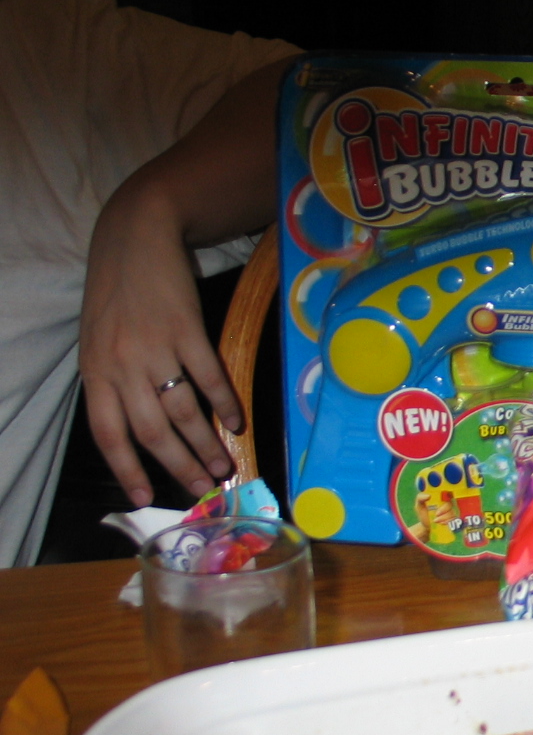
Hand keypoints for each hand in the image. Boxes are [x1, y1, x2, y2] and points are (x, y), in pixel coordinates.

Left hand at [79, 178, 242, 505]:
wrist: (135, 237)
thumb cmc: (117, 292)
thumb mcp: (100, 340)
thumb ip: (115, 380)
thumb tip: (143, 426)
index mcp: (95, 371)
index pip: (108, 434)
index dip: (126, 470)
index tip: (144, 497)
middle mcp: (121, 366)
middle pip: (152, 431)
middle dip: (178, 465)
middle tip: (202, 487)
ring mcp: (154, 348)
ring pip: (183, 411)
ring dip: (206, 443)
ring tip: (225, 465)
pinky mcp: (187, 329)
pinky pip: (209, 377)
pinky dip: (224, 403)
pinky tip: (236, 421)